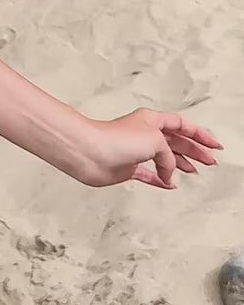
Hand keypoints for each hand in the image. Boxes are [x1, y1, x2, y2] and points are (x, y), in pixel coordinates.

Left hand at [76, 108, 222, 189]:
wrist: (88, 152)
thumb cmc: (116, 139)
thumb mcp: (155, 141)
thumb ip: (169, 156)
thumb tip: (168, 172)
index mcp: (152, 120)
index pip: (182, 125)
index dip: (200, 135)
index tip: (215, 145)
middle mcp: (145, 134)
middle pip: (176, 141)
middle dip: (194, 151)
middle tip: (210, 162)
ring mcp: (136, 151)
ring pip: (164, 158)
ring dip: (179, 164)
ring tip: (194, 171)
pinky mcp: (127, 168)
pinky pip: (149, 174)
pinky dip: (160, 179)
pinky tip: (170, 184)